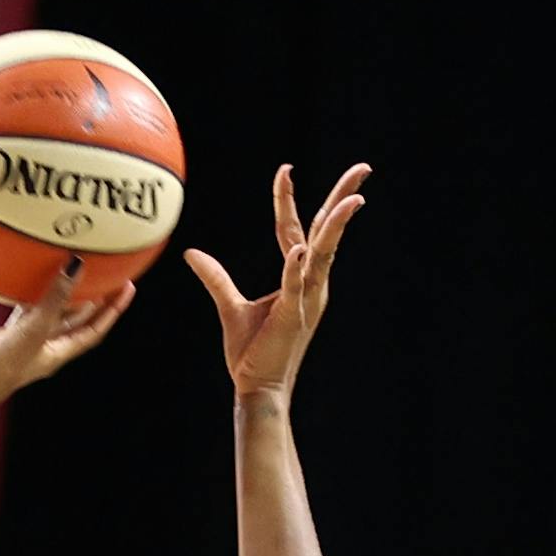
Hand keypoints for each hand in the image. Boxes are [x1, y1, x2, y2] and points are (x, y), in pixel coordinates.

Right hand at [0, 259, 135, 407]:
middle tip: (94, 269)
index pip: (92, 330)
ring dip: (35, 290)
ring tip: (46, 262)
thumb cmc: (2, 368)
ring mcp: (7, 341)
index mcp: (54, 353)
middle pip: (64, 318)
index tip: (127, 286)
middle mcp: (34, 346)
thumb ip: (55, 297)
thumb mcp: (36, 329)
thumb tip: (77, 265)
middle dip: (80, 296)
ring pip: (26, 310)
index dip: (111, 310)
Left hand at [184, 162, 368, 400]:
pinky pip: (295, 287)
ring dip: (337, 226)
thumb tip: (192, 252)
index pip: (295, 229)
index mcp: (297, 278)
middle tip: (363, 168)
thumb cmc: (250, 353)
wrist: (257, 387)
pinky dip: (296, 269)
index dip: (289, 199)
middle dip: (344, 197)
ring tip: (353, 199)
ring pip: (323, 253)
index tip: (285, 169)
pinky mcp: (294, 317)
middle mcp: (309, 283)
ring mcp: (305, 299)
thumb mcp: (229, 306)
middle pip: (327, 231)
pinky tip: (298, 250)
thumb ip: (215, 277)